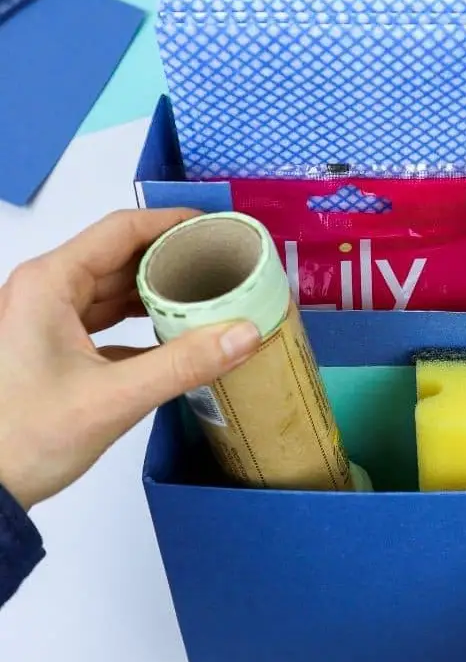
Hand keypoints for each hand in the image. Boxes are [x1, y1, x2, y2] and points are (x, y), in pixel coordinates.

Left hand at [0, 209, 260, 510]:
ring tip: (207, 294)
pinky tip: (175, 332)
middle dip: (172, 259)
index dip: (173, 223)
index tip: (215, 229)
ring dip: (158, 290)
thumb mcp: (113, 398)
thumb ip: (184, 364)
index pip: (122, 229)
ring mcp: (46, 316)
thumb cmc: (24, 439)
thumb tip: (246, 333)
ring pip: (114, 286)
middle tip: (222, 264)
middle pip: (121, 255)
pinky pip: (106, 316)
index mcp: (50, 282)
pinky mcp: (53, 343)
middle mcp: (45, 289)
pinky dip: (141, 319)